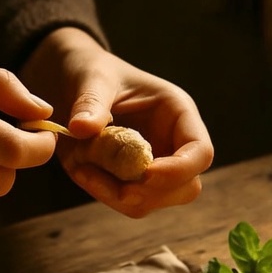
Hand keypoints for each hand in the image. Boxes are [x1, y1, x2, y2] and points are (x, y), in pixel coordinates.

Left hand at [20, 28, 213, 216]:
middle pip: (187, 186)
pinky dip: (106, 195)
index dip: (180, 170)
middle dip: (153, 192)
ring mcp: (154, 165)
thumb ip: (91, 102)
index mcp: (178, 114)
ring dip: (122, 197)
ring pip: (156, 200)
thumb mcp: (92, 78)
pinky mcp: (131, 180)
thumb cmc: (92, 71)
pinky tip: (82, 172)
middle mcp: (173, 144)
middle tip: (118, 187)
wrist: (71, 82)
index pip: (200, 152)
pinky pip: (129, 201)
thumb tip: (81, 128)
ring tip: (84, 171)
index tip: (145, 174)